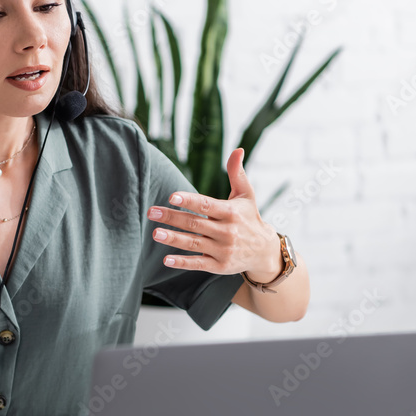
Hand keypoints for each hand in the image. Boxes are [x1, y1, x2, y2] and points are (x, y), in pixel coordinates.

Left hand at [146, 148, 281, 278]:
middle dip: (172, 217)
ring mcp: (223, 250)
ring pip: (194, 244)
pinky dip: (183, 262)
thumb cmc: (249, 217)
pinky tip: (166, 259)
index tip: (171, 196)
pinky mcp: (219, 265)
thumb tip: (238, 150)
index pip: (206, 205)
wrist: (264, 251)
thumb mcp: (247, 195)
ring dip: (174, 239)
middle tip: (151, 212)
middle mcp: (226, 232)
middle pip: (195, 223)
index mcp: (230, 212)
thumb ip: (237, 173)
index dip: (189, 201)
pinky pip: (198, 264)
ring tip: (155, 233)